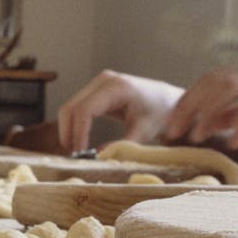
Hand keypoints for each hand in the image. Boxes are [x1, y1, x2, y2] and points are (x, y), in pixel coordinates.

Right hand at [57, 70, 183, 151]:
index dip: (78, 133)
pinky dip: (74, 126)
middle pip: (71, 107)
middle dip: (68, 133)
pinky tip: (79, 142)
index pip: (85, 109)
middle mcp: (103, 81)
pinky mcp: (96, 91)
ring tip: (75, 151)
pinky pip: (76, 108)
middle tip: (73, 156)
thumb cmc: (161, 114)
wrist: (168, 102)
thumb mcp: (144, 132)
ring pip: (70, 108)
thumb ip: (122, 144)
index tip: (79, 153)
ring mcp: (98, 84)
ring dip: (68, 130)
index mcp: (117, 87)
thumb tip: (98, 157)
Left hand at [165, 67, 237, 149]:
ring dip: (209, 111)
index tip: (170, 126)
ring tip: (195, 137)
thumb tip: (204, 124)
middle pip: (216, 78)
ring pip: (234, 84)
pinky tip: (233, 142)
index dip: (188, 101)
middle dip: (190, 105)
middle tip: (173, 133)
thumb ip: (235, 116)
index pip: (211, 80)